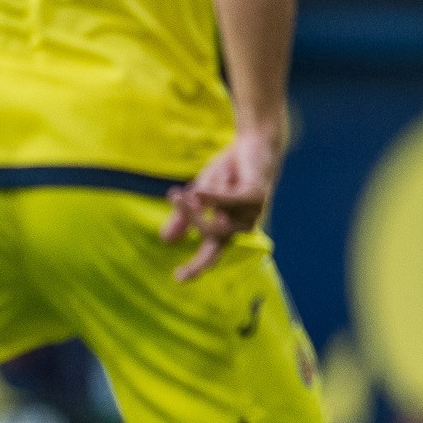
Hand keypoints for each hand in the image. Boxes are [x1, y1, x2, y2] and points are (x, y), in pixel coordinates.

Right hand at [161, 128, 279, 281]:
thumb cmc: (228, 172)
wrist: (253, 143)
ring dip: (197, 202)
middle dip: (193, 221)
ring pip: (217, 215)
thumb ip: (184, 217)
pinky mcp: (256, 196)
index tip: (178, 279)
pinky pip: (229, 200)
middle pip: (211, 234)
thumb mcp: (199, 195)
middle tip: (174, 199)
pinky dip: (213, 197)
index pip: (211, 254)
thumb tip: (165, 240)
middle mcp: (242, 226)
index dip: (196, 267)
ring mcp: (252, 212)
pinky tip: (198, 193)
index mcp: (228, 229)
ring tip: (181, 191)